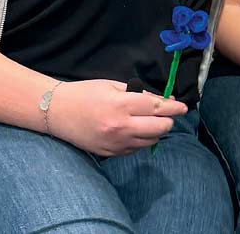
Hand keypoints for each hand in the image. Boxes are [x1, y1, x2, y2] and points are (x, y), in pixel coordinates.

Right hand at [46, 79, 187, 155]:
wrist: (56, 112)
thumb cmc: (85, 93)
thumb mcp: (112, 86)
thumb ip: (138, 94)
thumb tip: (160, 101)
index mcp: (121, 105)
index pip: (157, 108)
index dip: (174, 108)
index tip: (182, 107)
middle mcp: (121, 127)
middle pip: (160, 128)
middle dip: (167, 121)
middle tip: (165, 114)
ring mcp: (116, 143)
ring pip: (151, 141)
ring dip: (155, 131)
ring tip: (148, 121)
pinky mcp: (111, 154)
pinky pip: (136, 149)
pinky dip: (141, 140)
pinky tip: (133, 130)